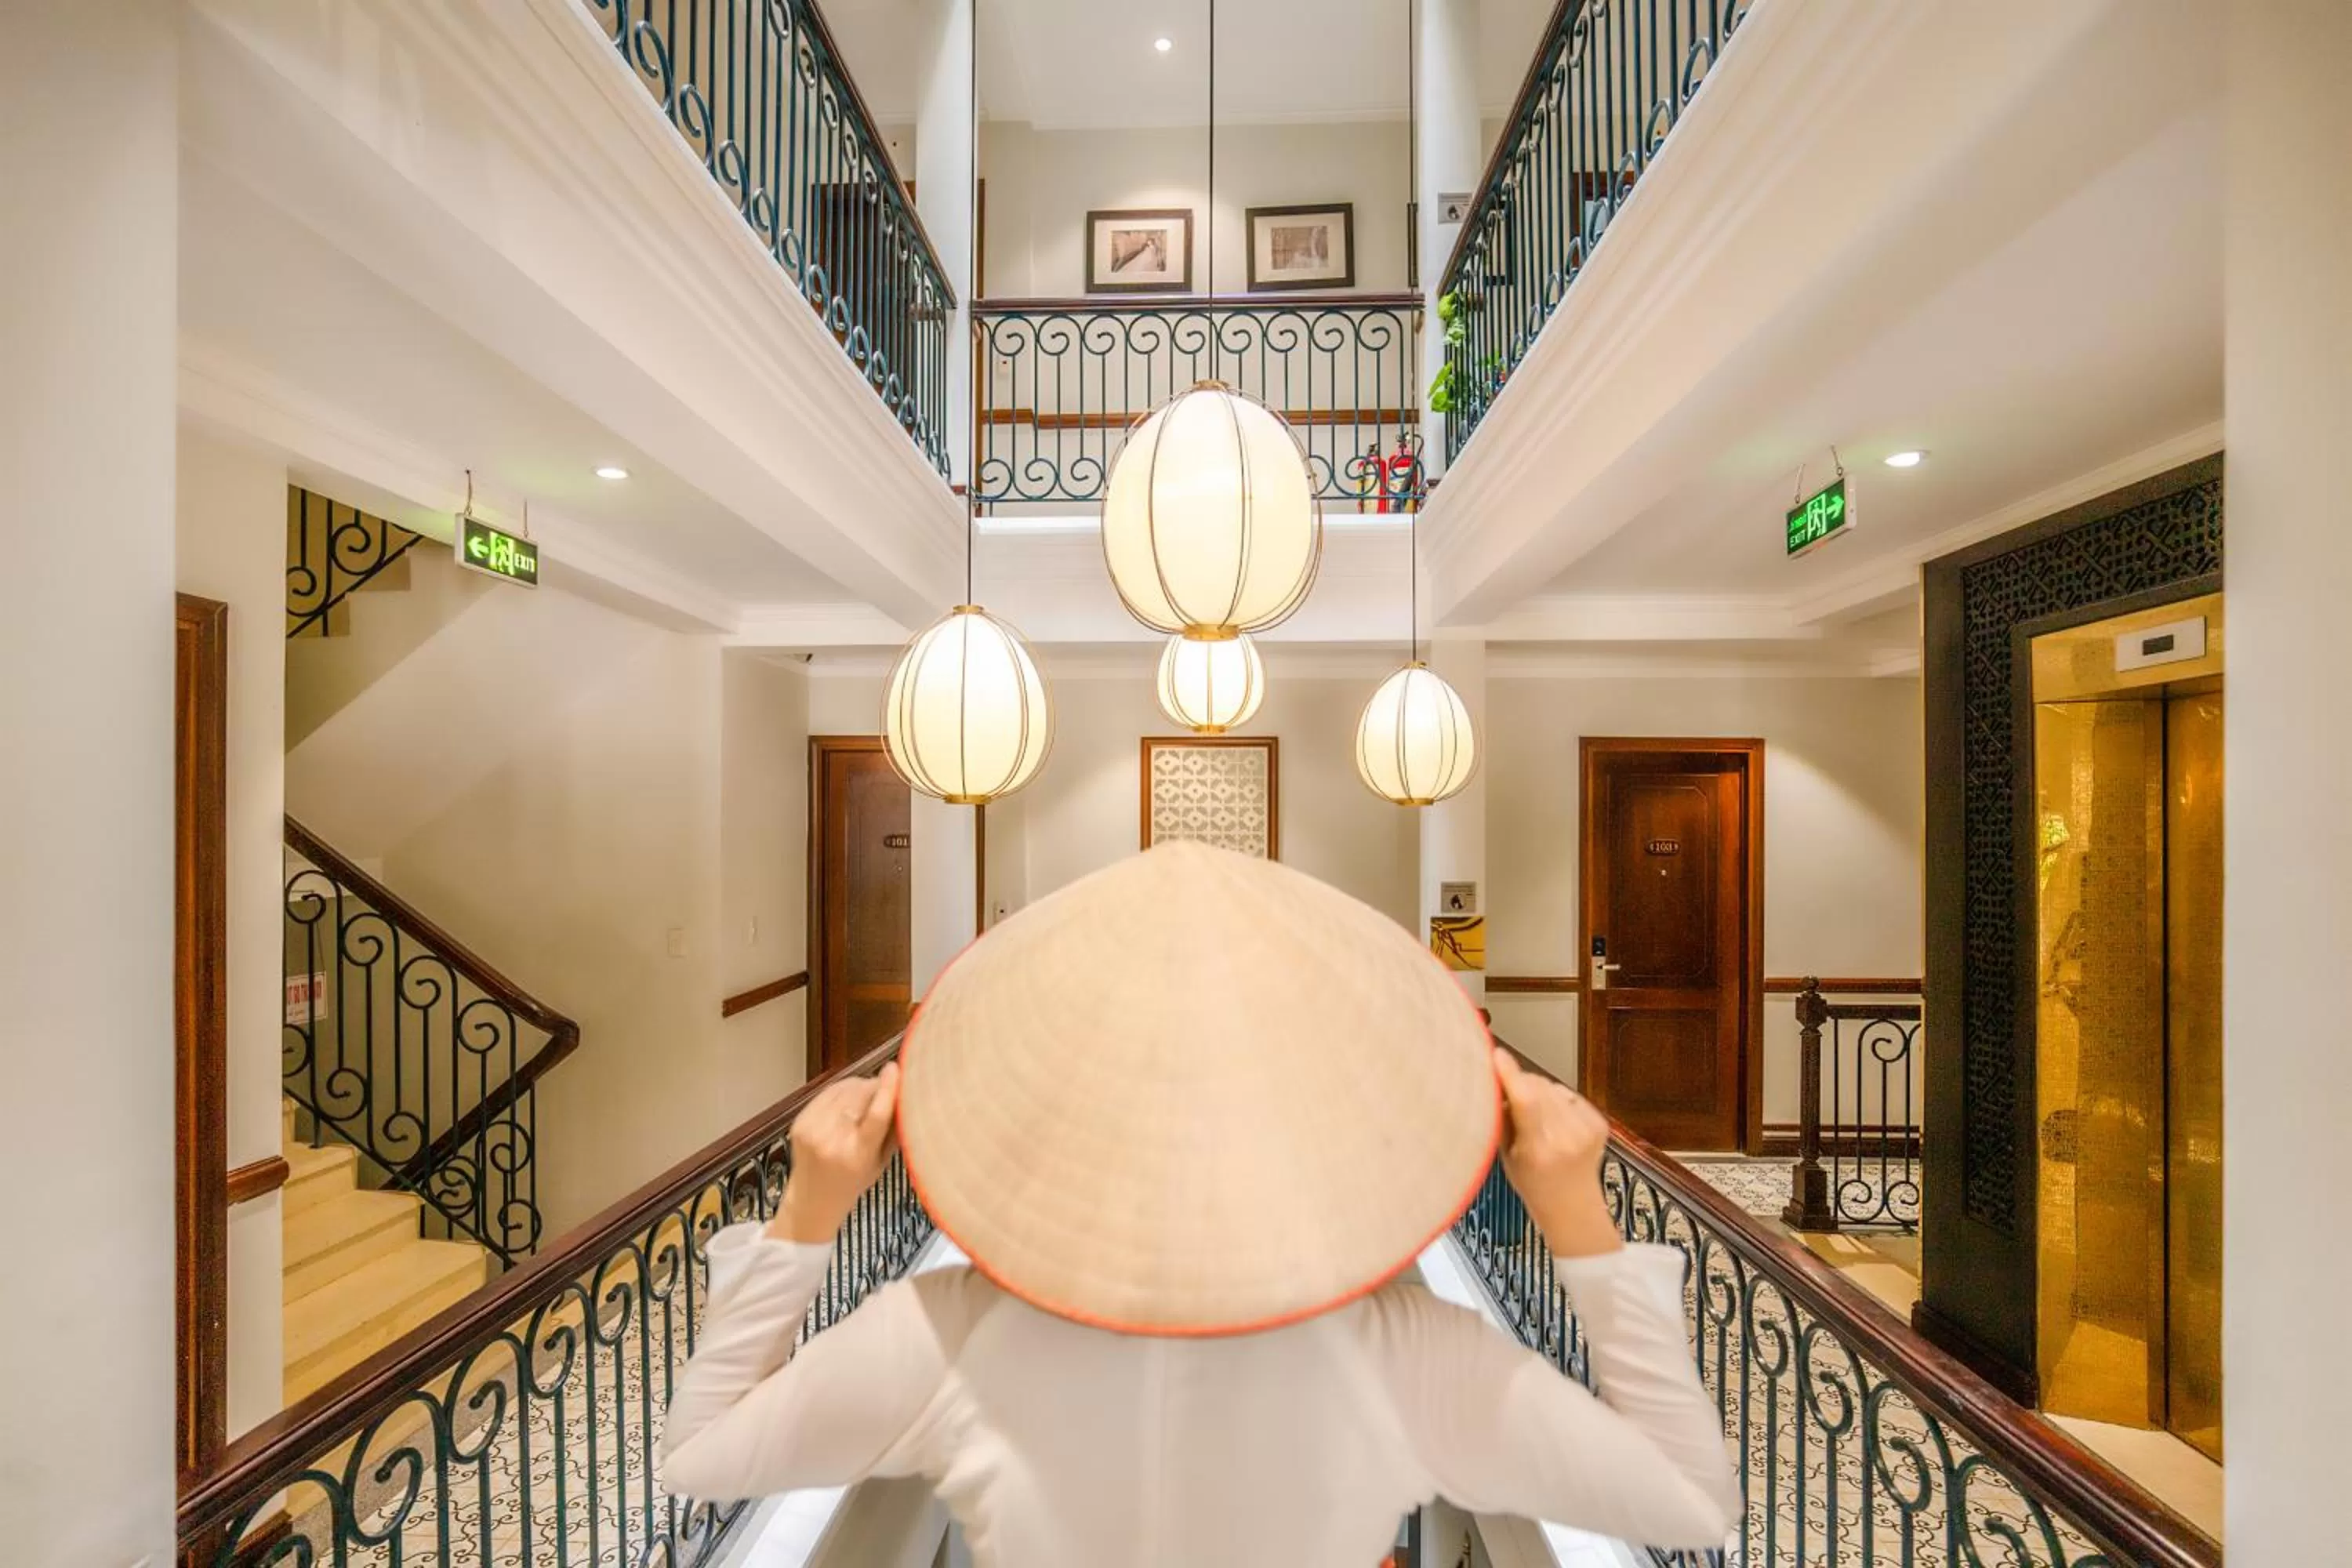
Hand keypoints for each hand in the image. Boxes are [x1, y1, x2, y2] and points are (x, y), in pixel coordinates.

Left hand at [769, 1063, 899, 1243]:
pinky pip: (827, 1093)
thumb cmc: (851, 1183)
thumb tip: (907, 1097)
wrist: (812, 1199)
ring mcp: (812, 1130)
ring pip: (843, 1089)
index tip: (894, 1069)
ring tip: (867, 1096)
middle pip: (859, 1096)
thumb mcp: (880, 1164)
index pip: (876, 1115)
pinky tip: (847, 1100)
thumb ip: (893, 1132)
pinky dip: (841, 1090)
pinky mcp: (800, 1122)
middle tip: (886, 1087)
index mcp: (857, 1155)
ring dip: (859, 1086)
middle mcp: (832, 1142)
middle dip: (875, 1086)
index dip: (887, 1089)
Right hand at [1492, 1048, 1621, 1259]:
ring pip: (1553, 1087)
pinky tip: (1555, 1122)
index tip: (1497, 1055)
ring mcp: (1587, 1130)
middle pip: (1538, 1086)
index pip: (1526, 1100)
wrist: (1573, 1206)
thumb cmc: (1533, 1184)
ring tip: (1535, 1117)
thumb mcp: (1507, 1156)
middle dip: (1520, 1083)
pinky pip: (1568, 1094)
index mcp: (1539, 1150)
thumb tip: (1496, 1080)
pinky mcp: (1599, 1123)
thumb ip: (1503, 1119)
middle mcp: (1567, 1138)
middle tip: (1509, 1099)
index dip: (1510, 1074)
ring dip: (1539, 1091)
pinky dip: (1557, 1100)